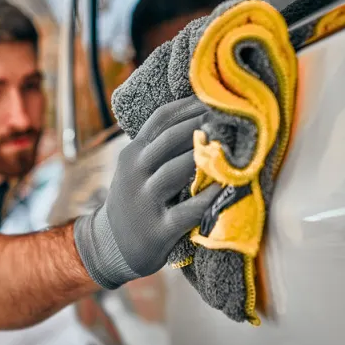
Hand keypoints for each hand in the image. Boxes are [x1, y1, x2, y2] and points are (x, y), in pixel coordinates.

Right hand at [74, 95, 220, 288]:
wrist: (111, 246)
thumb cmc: (136, 200)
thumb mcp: (136, 169)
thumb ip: (158, 147)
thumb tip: (201, 117)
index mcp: (132, 154)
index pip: (161, 119)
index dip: (190, 105)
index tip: (217, 98)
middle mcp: (135, 173)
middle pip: (170, 139)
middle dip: (202, 125)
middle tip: (232, 117)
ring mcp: (145, 201)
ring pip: (176, 170)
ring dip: (205, 157)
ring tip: (233, 146)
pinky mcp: (158, 229)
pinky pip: (188, 210)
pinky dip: (209, 198)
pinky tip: (228, 188)